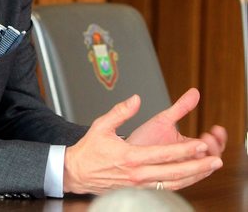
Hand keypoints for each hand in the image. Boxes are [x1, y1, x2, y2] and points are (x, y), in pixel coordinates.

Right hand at [63, 92, 223, 194]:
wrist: (77, 172)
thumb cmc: (89, 149)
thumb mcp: (101, 125)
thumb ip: (121, 111)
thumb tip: (136, 100)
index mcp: (130, 157)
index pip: (163, 155)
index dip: (184, 151)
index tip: (200, 145)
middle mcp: (137, 174)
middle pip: (173, 172)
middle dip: (197, 166)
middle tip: (214, 160)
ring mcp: (138, 185)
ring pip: (171, 184)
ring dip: (192, 177)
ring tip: (206, 169)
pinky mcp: (136, 190)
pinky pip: (162, 189)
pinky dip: (178, 184)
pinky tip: (187, 178)